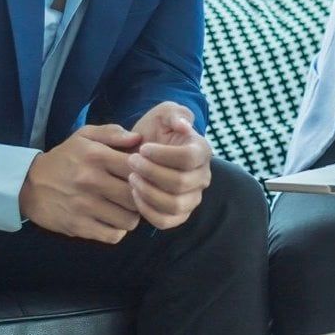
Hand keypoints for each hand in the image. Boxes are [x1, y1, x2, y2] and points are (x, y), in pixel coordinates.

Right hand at [19, 124, 142, 242]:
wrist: (29, 184)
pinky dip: (117, 231)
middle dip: (142, 197)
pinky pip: (113, 236)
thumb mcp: (84, 136)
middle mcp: (91, 181)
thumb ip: (112, 132)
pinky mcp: (78, 226)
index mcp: (96, 156)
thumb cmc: (64, 158)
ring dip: (132, 216)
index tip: (144, 175)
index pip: (137, 167)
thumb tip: (138, 138)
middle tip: (138, 195)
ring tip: (125, 209)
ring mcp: (85, 206)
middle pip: (136, 196)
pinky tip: (112, 221)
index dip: (147, 173)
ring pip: (129, 219)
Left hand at [128, 103, 212, 229]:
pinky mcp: (179, 214)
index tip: (143, 148)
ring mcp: (192, 198)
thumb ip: (175, 114)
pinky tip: (134, 194)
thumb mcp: (164, 113)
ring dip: (148, 192)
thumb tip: (184, 126)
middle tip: (132, 161)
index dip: (163, 155)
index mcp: (202, 150)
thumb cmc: (156, 129)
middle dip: (151, 172)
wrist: (145, 150)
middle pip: (180, 182)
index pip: (189, 158)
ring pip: (174, 204)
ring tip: (131, 178)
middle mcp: (202, 176)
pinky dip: (147, 210)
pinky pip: (166, 221)